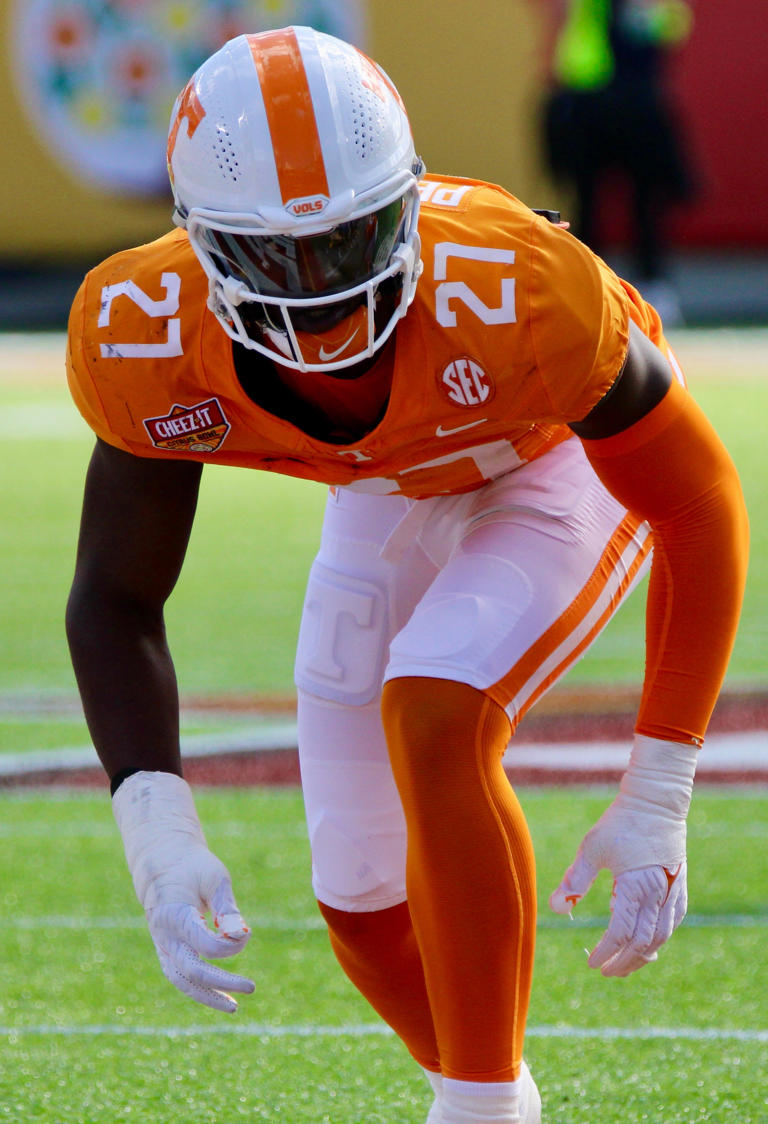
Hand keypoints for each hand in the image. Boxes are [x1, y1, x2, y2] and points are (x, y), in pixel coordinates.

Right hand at [113, 771, 254, 1011]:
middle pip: (192, 970)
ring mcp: (162, 946)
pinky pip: (180, 976)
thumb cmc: (193, 867)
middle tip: (251, 987)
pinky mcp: (166, 951)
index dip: (229, 947)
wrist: (162, 863)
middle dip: (222, 982)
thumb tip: (242, 935)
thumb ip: (227, 908)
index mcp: (174, 914)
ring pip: (182, 981)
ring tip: (234, 1007)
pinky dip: (199, 988)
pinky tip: (221, 994)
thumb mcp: (214, 879)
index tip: (246, 932)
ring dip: (207, 995)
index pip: (204, 945)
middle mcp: (164, 935)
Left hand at [549, 734, 696, 976]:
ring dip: (643, 956)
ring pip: (661, 938)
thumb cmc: (621, 822)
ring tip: (626, 965)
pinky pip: (672, 923)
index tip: (592, 963)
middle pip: (643, 944)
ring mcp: (674, 893)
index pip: (621, 934)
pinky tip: (649, 943)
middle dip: (624, 963)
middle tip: (606, 972)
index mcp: (637, 888)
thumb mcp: (593, 848)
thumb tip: (557, 907)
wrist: (657, 801)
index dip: (606, 952)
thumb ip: (575, 878)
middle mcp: (659, 896)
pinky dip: (659, 939)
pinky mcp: (681, 886)